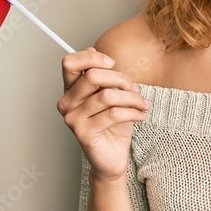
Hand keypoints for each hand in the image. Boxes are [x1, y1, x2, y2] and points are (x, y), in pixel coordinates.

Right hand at [56, 47, 151, 180]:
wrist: (113, 157)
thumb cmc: (113, 125)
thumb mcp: (111, 94)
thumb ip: (103, 76)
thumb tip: (96, 52)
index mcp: (70, 90)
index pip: (70, 63)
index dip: (91, 58)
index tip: (112, 63)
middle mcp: (66, 103)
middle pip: (92, 76)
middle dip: (120, 79)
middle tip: (135, 89)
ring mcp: (73, 119)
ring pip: (107, 96)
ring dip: (132, 98)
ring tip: (143, 104)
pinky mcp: (84, 133)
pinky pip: (114, 114)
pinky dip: (133, 112)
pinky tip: (142, 115)